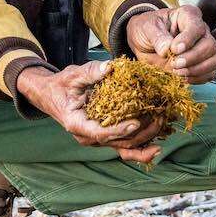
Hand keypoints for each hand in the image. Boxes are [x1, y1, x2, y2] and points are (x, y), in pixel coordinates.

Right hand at [16, 61, 162, 162]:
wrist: (52, 95)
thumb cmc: (61, 85)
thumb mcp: (72, 75)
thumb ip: (90, 72)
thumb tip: (110, 68)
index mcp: (77, 124)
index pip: (100, 132)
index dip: (120, 129)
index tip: (137, 122)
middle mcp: (88, 136)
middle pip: (117, 143)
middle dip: (141, 133)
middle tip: (159, 117)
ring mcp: (97, 139)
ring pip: (123, 148)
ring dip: (145, 142)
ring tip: (163, 128)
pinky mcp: (105, 136)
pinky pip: (123, 146)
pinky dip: (140, 148)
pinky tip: (156, 145)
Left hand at [126, 5, 215, 82]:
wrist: (143, 42)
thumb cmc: (146, 29)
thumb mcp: (146, 27)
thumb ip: (157, 36)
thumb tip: (167, 49)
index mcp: (188, 16)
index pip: (197, 26)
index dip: (188, 39)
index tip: (174, 49)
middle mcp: (200, 31)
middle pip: (210, 45)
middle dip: (193, 57)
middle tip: (174, 63)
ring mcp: (203, 47)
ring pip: (215, 59)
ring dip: (198, 69)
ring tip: (178, 72)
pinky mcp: (202, 63)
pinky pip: (210, 73)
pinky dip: (198, 78)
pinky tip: (183, 77)